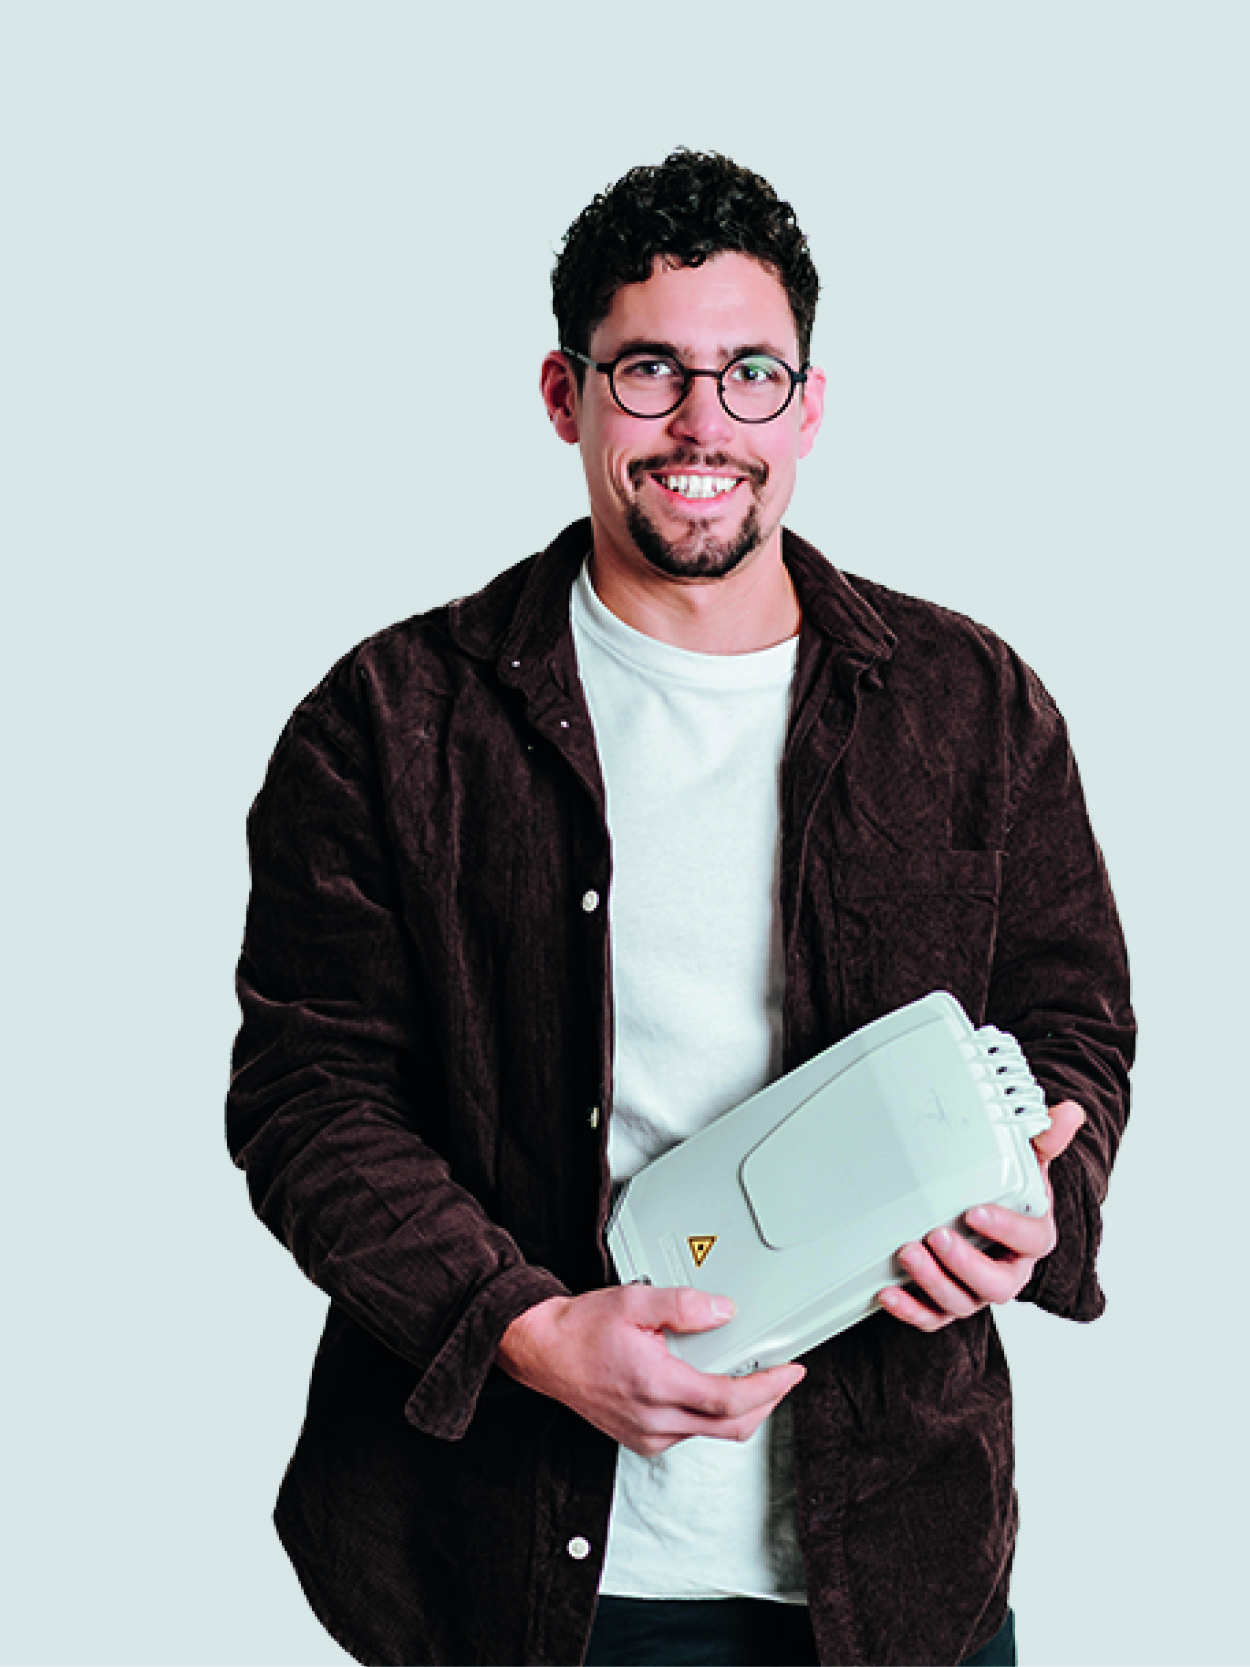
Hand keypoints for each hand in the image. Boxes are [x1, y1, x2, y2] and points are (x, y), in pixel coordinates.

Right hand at [496, 1284, 805, 1456]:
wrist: (543, 1352)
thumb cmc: (581, 1330)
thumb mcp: (633, 1302)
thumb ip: (682, 1305)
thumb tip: (723, 1310)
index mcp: (655, 1386)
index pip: (729, 1400)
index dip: (769, 1387)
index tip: (791, 1371)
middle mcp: (654, 1421)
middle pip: (731, 1427)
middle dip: (767, 1403)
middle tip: (783, 1378)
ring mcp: (648, 1435)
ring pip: (712, 1433)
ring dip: (740, 1409)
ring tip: (752, 1376)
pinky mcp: (642, 1439)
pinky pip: (690, 1433)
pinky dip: (713, 1415)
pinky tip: (714, 1388)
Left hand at [877, 1098, 1084, 1333]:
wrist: (990, 1216)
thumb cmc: (1009, 1192)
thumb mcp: (1027, 1161)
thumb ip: (1044, 1139)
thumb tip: (1068, 1113)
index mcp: (1032, 1238)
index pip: (1029, 1240)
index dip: (1005, 1229)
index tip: (976, 1211)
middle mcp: (1007, 1271)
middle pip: (997, 1284)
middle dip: (966, 1264)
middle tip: (938, 1236)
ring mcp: (977, 1291)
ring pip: (962, 1302)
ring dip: (933, 1282)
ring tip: (907, 1253)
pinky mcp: (948, 1304)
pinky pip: (932, 1317)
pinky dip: (910, 1310)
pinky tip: (888, 1292)